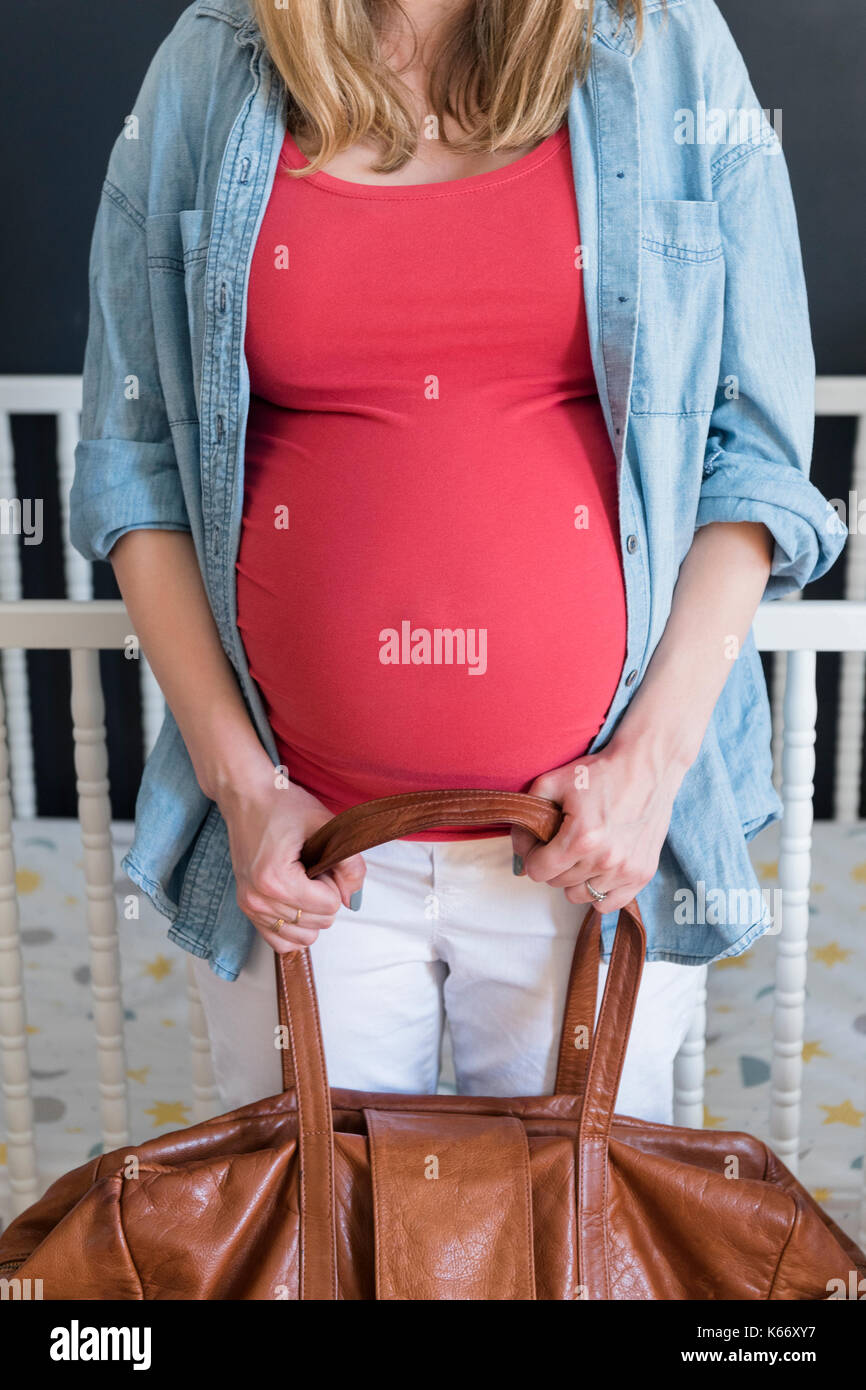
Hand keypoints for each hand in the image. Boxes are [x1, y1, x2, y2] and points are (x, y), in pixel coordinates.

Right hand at [217, 778, 364, 952]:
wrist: (245, 796)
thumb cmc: (282, 805)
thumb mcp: (325, 825)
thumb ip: (350, 863)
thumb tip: (354, 900)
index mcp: (275, 880)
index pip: (329, 906)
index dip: (334, 881)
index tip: (320, 858)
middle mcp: (258, 899)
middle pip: (318, 923)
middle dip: (324, 897)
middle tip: (312, 866)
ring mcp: (249, 907)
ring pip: (303, 937)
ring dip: (311, 913)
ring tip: (302, 881)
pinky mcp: (247, 909)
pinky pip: (280, 941)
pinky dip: (296, 928)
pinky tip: (297, 902)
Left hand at [511, 736, 688, 913]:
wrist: (647, 765)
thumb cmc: (601, 772)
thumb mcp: (553, 781)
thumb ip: (528, 812)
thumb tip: (520, 846)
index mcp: (582, 838)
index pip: (538, 871)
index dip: (531, 855)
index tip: (537, 843)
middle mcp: (605, 860)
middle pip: (557, 883)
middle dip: (552, 863)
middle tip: (560, 842)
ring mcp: (626, 869)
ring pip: (580, 895)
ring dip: (574, 878)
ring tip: (580, 854)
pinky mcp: (642, 874)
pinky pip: (608, 903)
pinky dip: (599, 891)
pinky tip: (597, 869)